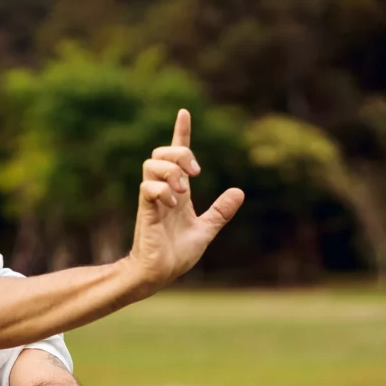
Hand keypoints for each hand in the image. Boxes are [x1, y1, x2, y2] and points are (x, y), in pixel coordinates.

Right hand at [126, 109, 244, 292]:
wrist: (158, 273)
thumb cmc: (176, 254)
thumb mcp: (206, 230)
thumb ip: (220, 212)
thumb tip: (239, 191)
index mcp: (178, 192)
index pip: (176, 155)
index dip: (181, 133)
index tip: (184, 113)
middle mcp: (163, 191)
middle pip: (161, 152)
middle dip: (179, 153)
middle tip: (195, 173)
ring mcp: (152, 199)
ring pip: (151, 164)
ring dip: (171, 171)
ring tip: (183, 191)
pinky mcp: (146, 210)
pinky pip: (148, 187)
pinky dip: (163, 190)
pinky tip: (173, 204)